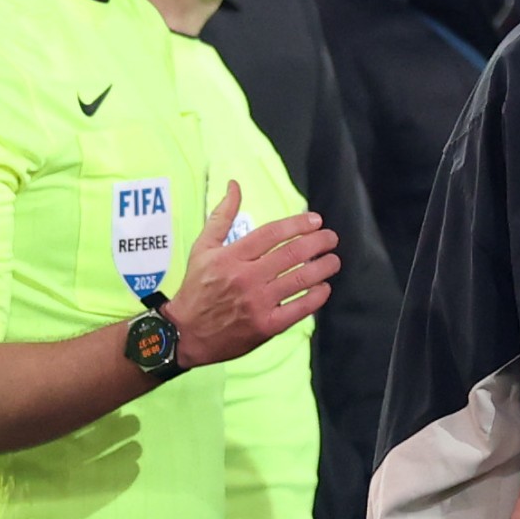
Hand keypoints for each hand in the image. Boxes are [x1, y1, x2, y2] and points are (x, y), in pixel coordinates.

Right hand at [166, 181, 337, 365]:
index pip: (272, 234)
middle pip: (291, 254)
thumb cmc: (196, 288)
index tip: (316, 221)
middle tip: (331, 238)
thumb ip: (221, 216)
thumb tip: (234, 185)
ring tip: (333, 260)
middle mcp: (246, 278)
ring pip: (299, 280)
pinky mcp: (265, 326)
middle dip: (318, 243)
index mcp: (232, 256)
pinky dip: (315, 297)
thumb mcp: (202, 248)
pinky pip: (298, 309)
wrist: (186, 333)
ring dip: (322, 268)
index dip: (298, 224)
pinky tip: (323, 288)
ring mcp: (257, 303)